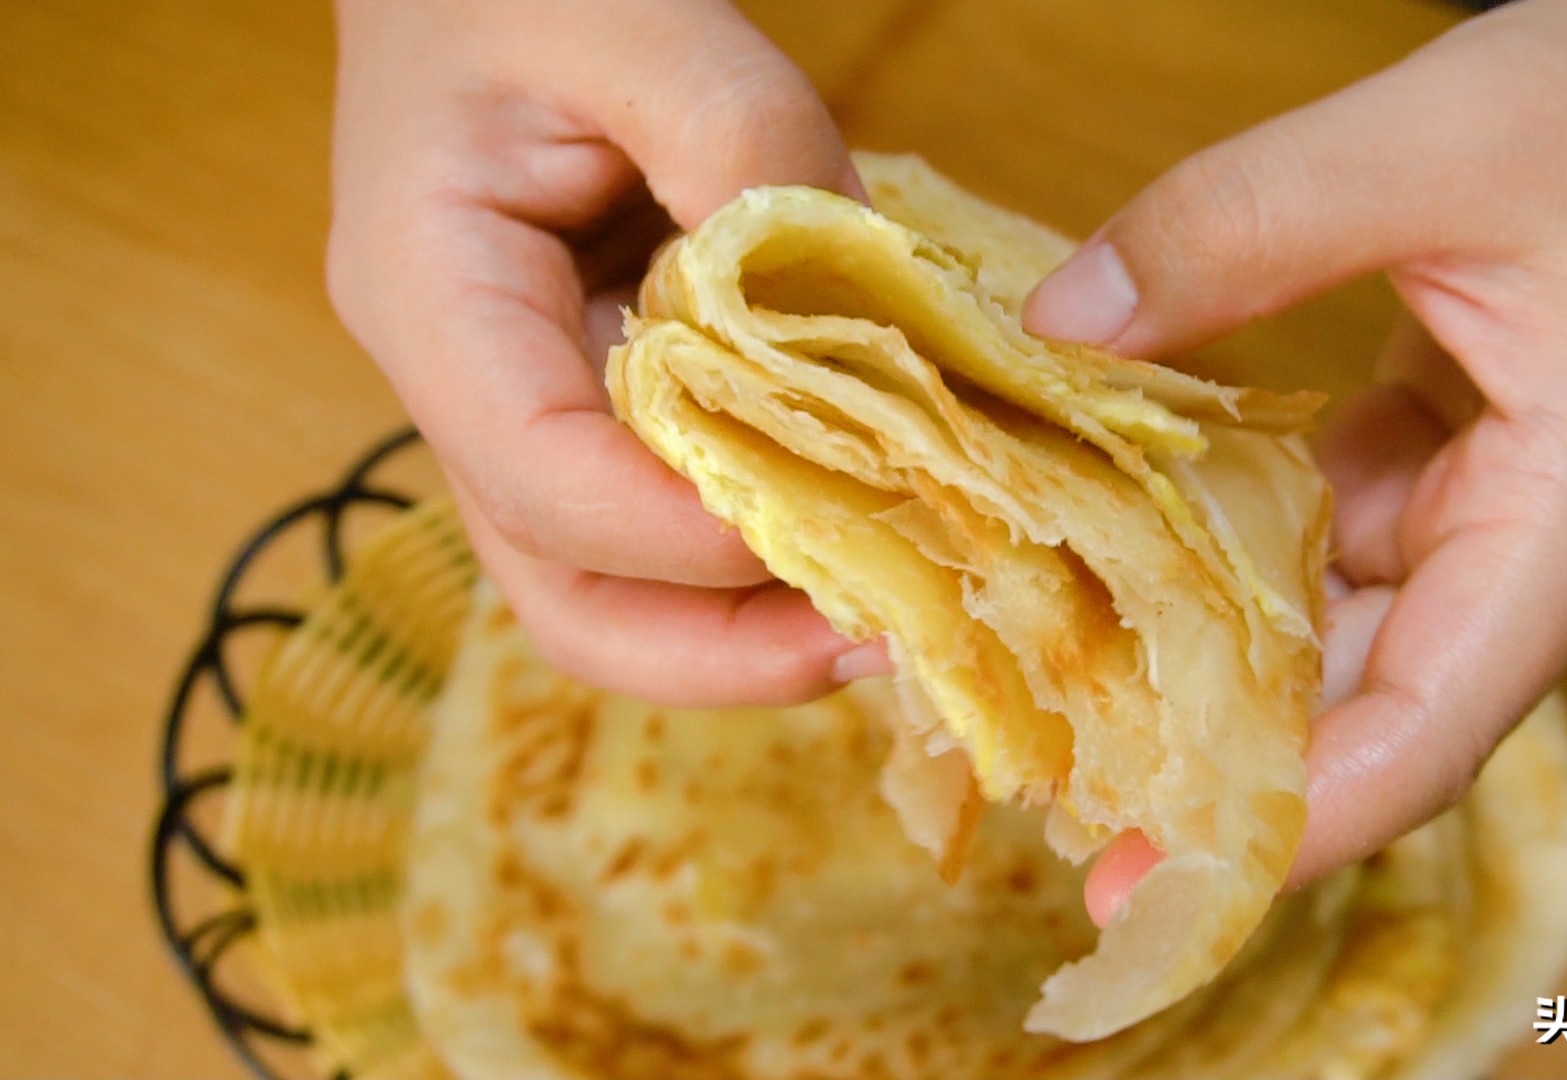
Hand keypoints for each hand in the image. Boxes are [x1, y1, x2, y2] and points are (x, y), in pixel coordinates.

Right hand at [327, 0, 888, 703]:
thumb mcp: (637, 20)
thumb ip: (746, 147)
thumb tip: (861, 298)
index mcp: (430, 298)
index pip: (541, 478)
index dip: (686, 536)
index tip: (845, 519)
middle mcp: (467, 383)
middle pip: (568, 592)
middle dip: (721, 650)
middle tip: (883, 639)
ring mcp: (529, 402)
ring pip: (621, 580)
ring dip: (753, 619)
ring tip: (895, 603)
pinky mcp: (597, 394)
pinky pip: (671, 507)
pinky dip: (768, 537)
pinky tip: (869, 520)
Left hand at [1022, 0, 1566, 922]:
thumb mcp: (1436, 142)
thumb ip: (1243, 226)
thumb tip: (1062, 326)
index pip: (1429, 729)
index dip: (1292, 819)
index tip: (1150, 872)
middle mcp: (1532, 542)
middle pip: (1369, 703)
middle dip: (1222, 755)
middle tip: (1058, 775)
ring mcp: (1496, 503)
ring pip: (1342, 619)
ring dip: (1215, 641)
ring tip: (1064, 662)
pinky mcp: (1457, 453)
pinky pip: (1335, 529)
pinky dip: (1239, 530)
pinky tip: (1134, 509)